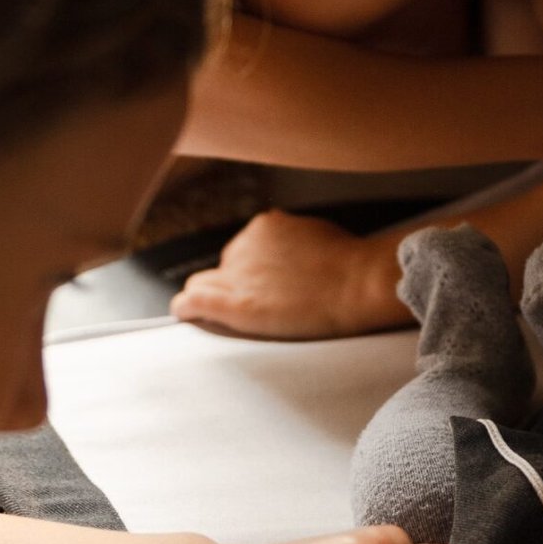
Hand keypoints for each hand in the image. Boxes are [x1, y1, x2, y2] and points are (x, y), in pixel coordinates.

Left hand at [171, 210, 406, 339]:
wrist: (358, 283)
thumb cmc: (349, 264)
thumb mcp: (317, 235)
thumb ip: (293, 242)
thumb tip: (289, 253)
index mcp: (265, 226)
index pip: (242, 251)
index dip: (249, 272)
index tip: (262, 286)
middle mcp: (244, 245)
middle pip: (223, 269)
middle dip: (233, 285)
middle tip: (256, 307)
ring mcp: (237, 274)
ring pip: (204, 285)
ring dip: (211, 298)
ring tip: (219, 317)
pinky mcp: (235, 303)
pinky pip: (194, 301)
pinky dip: (186, 308)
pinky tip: (185, 314)